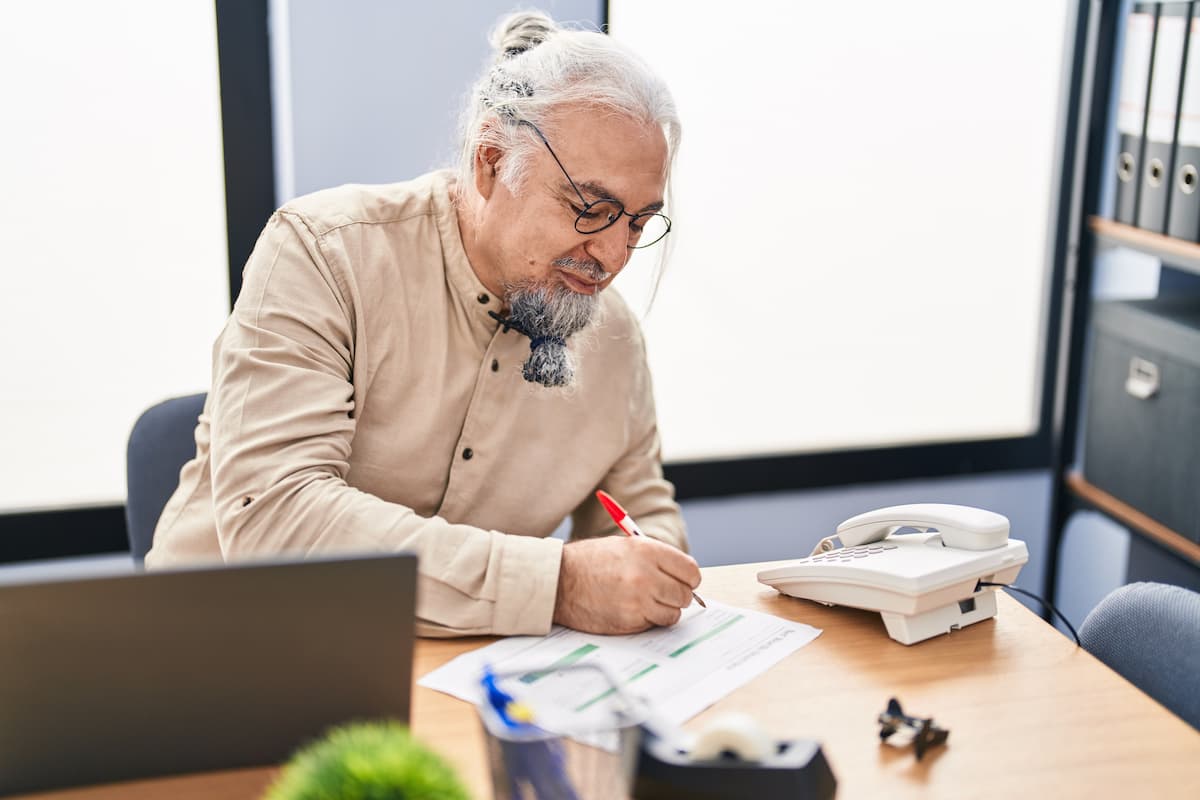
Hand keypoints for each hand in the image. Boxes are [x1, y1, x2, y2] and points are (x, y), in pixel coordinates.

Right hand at [552, 534, 701, 633]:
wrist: (558, 581)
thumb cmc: (589, 561)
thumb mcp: (625, 546)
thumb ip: (656, 558)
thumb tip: (684, 576)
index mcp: (647, 551)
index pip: (690, 571)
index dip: (689, 578)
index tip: (684, 582)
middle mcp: (646, 575)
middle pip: (684, 594)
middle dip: (676, 596)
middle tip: (663, 594)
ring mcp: (638, 600)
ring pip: (673, 613)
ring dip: (663, 610)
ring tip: (645, 602)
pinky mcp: (629, 621)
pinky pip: (654, 624)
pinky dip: (647, 620)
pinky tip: (631, 610)